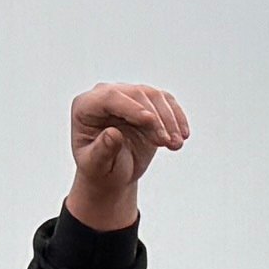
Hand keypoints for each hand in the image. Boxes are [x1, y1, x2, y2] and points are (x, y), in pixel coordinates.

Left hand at [67, 81, 191, 230]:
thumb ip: (102, 150)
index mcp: (85, 107)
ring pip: (154, 96)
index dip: (131, 107)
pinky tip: (183, 134)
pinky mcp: (146, 103)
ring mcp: (127, 96)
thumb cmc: (99, 169)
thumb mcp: (96, 165)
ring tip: (176, 144)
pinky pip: (166, 102)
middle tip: (169, 143)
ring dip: (169, 119)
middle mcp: (105, 95)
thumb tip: (113, 134)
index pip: (110, 98)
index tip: (150, 121)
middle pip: (135, 94)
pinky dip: (177, 117)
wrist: (112, 173)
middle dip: (156, 118)